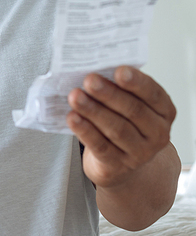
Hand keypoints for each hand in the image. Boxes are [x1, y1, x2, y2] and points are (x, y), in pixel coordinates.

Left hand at [66, 66, 176, 189]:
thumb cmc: (123, 122)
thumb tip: (95, 69)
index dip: (136, 82)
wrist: (119, 163)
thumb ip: (119, 88)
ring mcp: (139, 153)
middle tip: (89, 80)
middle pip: (133, 111)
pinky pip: (100, 146)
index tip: (119, 70)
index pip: (153, 94)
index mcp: (164, 111)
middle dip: (109, 93)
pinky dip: (85, 131)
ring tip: (75, 96)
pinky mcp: (117, 166)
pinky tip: (73, 118)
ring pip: (116, 129)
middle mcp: (157, 133)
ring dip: (93, 110)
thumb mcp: (128, 104)